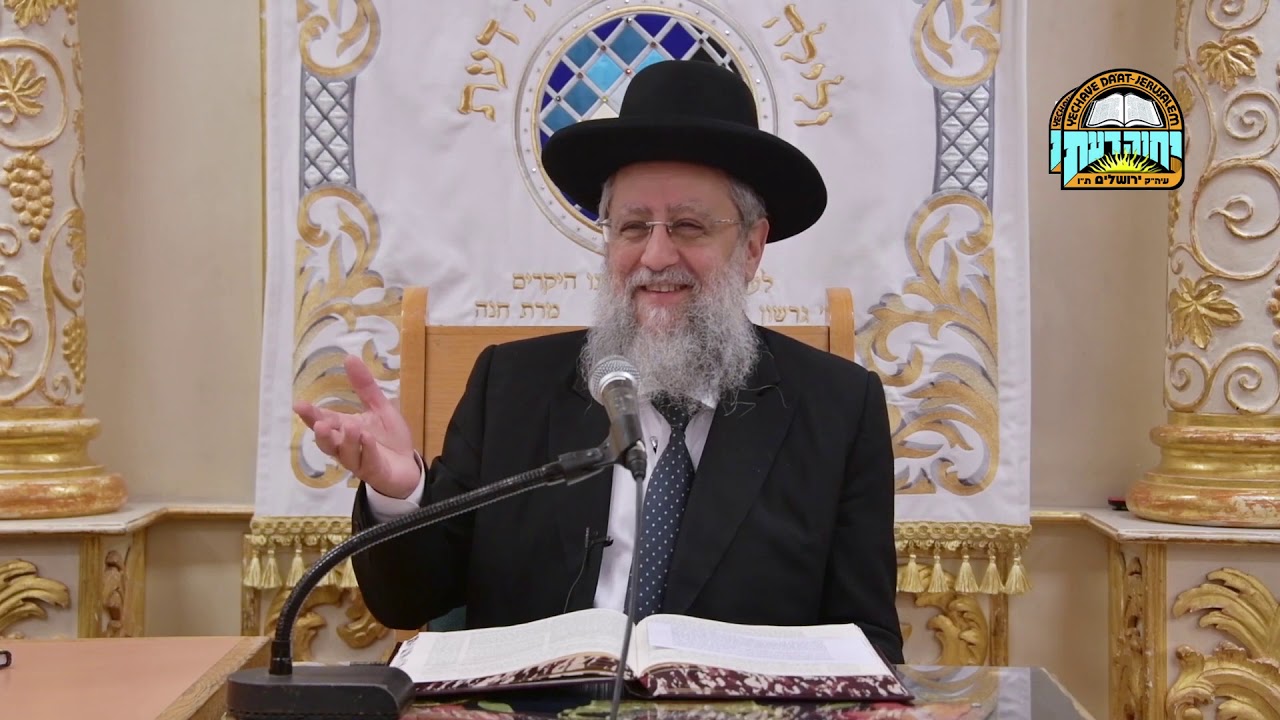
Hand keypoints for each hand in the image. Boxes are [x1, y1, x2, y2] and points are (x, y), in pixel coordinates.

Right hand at [293, 354, 420, 498]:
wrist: (408, 466)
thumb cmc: (389, 438)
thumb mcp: (379, 408)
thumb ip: (365, 386)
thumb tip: (349, 357)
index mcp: (345, 429)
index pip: (324, 420)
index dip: (311, 415)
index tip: (298, 405)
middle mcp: (346, 446)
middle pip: (327, 441)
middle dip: (321, 432)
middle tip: (318, 422)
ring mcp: (359, 461)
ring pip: (346, 454)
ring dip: (347, 440)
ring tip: (350, 426)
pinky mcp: (374, 471)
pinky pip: (368, 461)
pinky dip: (367, 450)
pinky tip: (368, 439)